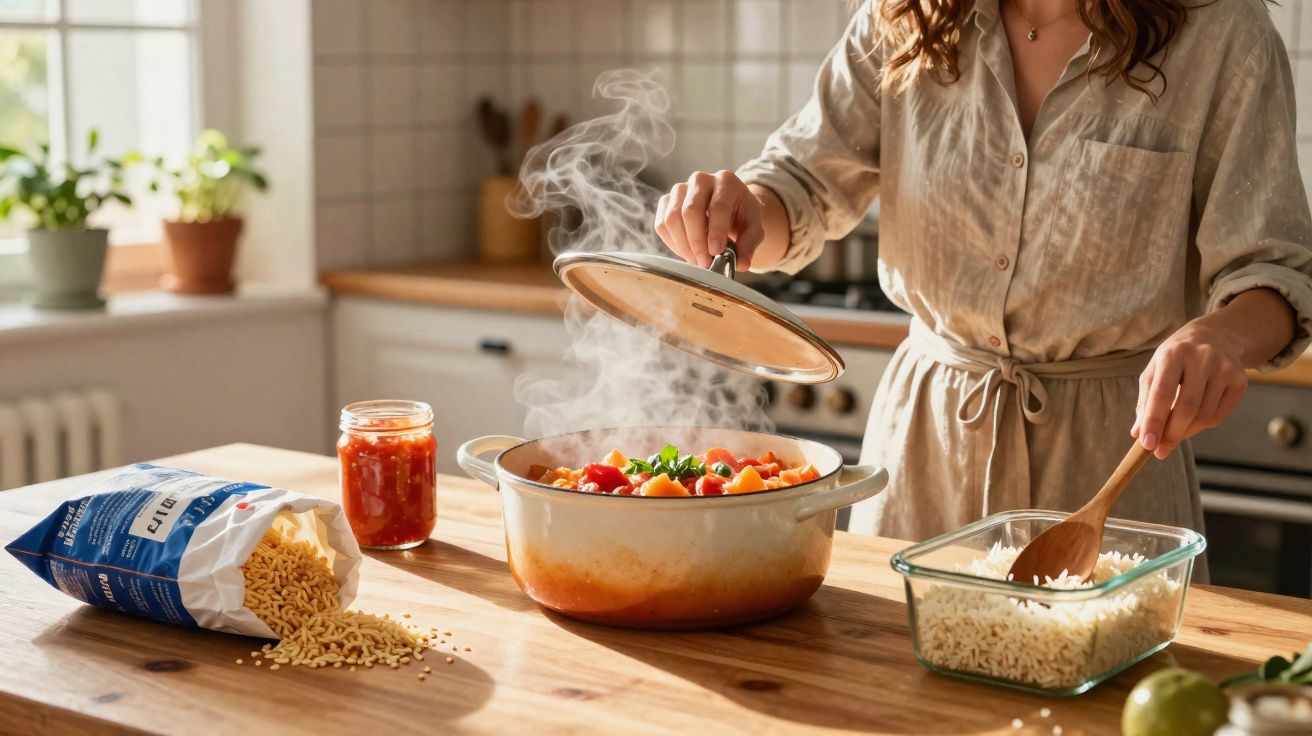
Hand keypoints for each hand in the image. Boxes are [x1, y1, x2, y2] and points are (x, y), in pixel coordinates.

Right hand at [654, 170, 764, 269]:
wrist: (727, 208)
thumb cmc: (740, 216)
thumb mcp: (753, 228)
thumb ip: (749, 244)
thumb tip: (742, 264)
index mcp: (726, 181)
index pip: (718, 205)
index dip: (716, 230)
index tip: (716, 252)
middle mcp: (700, 180)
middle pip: (690, 210)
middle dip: (696, 241)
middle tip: (704, 263)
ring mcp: (680, 189)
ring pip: (672, 218)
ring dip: (682, 245)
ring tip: (696, 260)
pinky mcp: (667, 201)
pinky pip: (662, 224)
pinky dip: (672, 243)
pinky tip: (686, 252)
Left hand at [1132, 320, 1248, 458]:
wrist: (1216, 336)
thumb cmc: (1177, 358)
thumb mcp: (1156, 370)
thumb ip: (1145, 400)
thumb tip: (1139, 433)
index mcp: (1174, 353)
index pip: (1162, 393)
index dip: (1154, 421)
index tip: (1147, 444)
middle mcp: (1202, 358)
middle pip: (1186, 408)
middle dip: (1171, 435)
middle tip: (1160, 451)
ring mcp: (1225, 369)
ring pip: (1204, 416)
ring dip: (1185, 433)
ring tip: (1173, 435)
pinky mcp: (1240, 381)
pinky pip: (1218, 416)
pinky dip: (1201, 426)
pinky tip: (1192, 422)